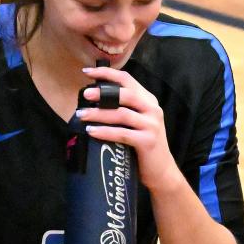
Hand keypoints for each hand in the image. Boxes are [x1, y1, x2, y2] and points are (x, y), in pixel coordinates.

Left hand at [78, 66, 184, 193]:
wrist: (161, 170)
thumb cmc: (142, 145)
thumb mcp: (136, 122)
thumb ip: (122, 109)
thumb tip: (91, 100)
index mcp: (148, 100)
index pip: (127, 79)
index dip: (107, 73)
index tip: (87, 72)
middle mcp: (153, 109)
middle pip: (125, 94)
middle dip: (103, 93)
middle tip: (85, 94)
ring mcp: (152, 125)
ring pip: (121, 114)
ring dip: (99, 114)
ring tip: (81, 115)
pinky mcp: (148, 141)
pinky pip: (123, 133)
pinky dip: (105, 132)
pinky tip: (92, 131)